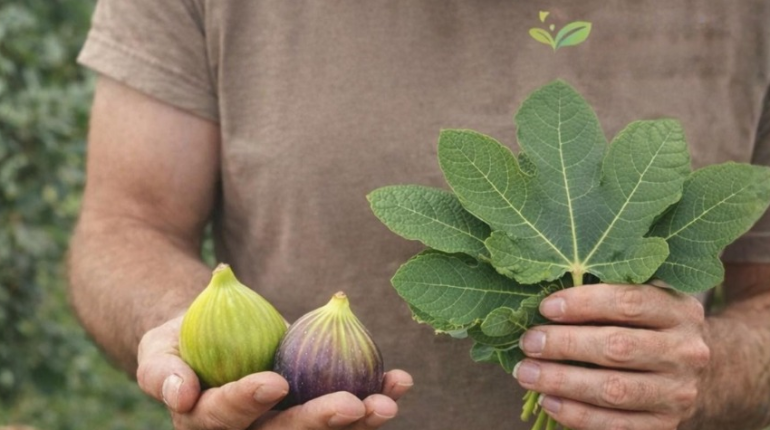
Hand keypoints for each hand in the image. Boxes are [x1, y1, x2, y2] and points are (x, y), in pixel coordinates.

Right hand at [137, 316, 412, 428]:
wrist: (213, 335)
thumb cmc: (182, 342)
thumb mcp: (160, 350)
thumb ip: (164, 371)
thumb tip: (179, 394)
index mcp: (206, 423)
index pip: (226, 417)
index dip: (248, 400)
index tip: (275, 382)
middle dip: (318, 422)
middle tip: (351, 405)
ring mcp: (285, 424)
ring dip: (359, 419)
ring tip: (388, 402)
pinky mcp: (313, 409)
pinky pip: (346, 410)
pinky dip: (373, 395)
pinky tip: (400, 383)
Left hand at [513, 283, 710, 429]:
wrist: (708, 377)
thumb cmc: (652, 328)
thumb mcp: (645, 300)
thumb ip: (605, 293)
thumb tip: (544, 301)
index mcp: (679, 311)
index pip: (629, 302)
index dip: (584, 303)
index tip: (546, 307)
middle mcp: (685, 352)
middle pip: (618, 348)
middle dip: (565, 344)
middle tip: (528, 342)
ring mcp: (678, 393)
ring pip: (614, 390)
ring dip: (562, 382)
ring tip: (526, 373)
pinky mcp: (665, 425)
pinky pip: (616, 425)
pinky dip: (577, 415)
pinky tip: (548, 401)